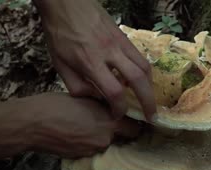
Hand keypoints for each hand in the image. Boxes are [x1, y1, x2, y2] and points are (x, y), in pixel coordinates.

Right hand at [0, 93, 138, 169]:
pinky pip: (94, 149)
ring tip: (92, 126)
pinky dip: (92, 142)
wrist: (30, 124)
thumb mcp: (84, 99)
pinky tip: (80, 133)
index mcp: (109, 123)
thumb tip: (112, 107)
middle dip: (121, 131)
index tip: (132, 117)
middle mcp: (105, 140)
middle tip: (114, 121)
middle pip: (123, 139)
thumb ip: (102, 106)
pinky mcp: (81, 158)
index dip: (134, 122)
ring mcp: (93, 151)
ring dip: (105, 137)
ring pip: (108, 144)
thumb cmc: (55, 105)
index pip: (135, 128)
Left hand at [34, 0, 156, 119]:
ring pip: (145, 67)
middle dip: (148, 102)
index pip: (114, 91)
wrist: (66, 4)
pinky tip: (139, 80)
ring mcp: (120, 43)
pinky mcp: (124, 37)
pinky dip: (144, 72)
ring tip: (148, 99)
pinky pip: (141, 57)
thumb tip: (95, 100)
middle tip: (151, 117)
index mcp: (90, 62)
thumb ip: (77, 86)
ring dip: (150, 87)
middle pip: (138, 80)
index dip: (119, 108)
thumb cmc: (60, 34)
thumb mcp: (60, 64)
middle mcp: (110, 53)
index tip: (117, 115)